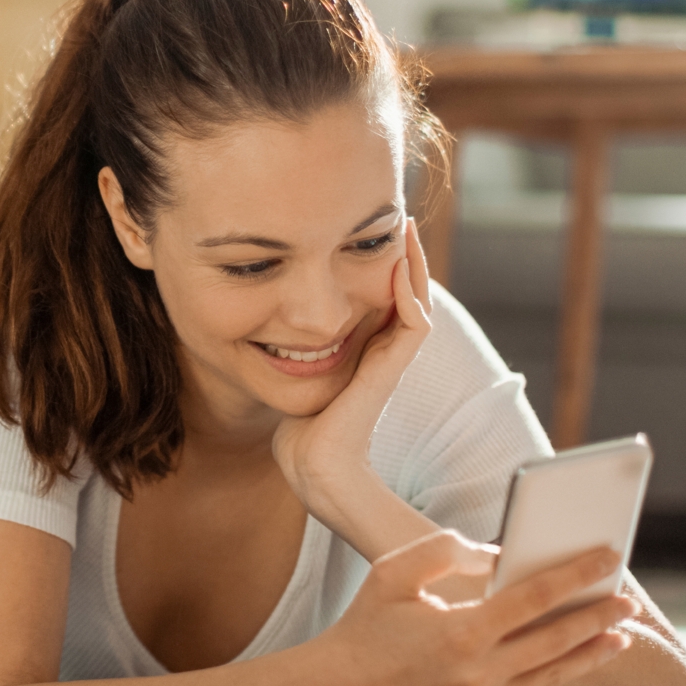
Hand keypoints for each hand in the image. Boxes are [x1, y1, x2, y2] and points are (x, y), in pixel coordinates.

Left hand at [272, 219, 431, 516]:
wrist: (315, 468)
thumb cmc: (301, 435)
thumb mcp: (295, 381)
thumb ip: (294, 355)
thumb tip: (267, 332)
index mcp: (367, 354)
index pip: (386, 298)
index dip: (382, 264)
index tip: (367, 230)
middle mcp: (384, 353)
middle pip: (408, 291)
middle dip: (403, 253)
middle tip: (398, 216)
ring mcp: (391, 361)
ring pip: (418, 300)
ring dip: (413, 263)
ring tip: (404, 227)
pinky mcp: (390, 370)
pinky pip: (415, 323)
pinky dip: (409, 292)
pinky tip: (397, 264)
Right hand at [308, 532, 637, 685]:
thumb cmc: (365, 625)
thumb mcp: (395, 571)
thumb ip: (449, 550)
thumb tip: (501, 555)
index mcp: (460, 633)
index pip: (535, 598)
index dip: (577, 576)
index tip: (608, 558)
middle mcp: (477, 676)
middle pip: (556, 641)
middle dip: (598, 616)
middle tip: (628, 599)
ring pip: (551, 676)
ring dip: (589, 654)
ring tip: (619, 635)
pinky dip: (552, 675)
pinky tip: (571, 658)